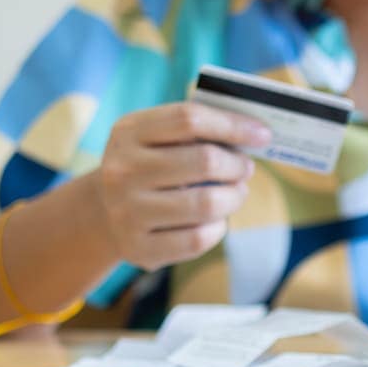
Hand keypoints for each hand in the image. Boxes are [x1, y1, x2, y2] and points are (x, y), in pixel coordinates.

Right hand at [90, 102, 269, 270]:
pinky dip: (218, 228)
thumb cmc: (149, 167)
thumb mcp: (157, 138)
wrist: (104, 213)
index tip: (263, 134)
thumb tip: (253, 132)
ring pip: (207, 203)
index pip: (190, 119)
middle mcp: (121, 170)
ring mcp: (127, 211)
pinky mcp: (139, 247)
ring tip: (236, 192)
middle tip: (246, 168)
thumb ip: (196, 129)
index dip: (233, 125)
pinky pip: (198, 239)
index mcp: (128, 132)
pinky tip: (216, 220)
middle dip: (238, 165)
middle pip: (205, 161)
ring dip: (234, 197)